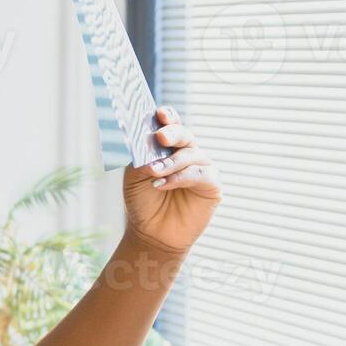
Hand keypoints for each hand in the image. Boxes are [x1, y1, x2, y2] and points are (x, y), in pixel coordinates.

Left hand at [122, 107, 221, 254]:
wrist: (151, 232)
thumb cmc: (143, 201)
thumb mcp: (134, 177)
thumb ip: (141, 159)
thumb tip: (150, 149)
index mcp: (168, 147)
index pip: (171, 126)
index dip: (168, 117)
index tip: (159, 114)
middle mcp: (187, 153)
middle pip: (185, 135)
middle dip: (173, 133)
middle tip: (160, 136)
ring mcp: (201, 168)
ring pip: (192, 155)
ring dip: (172, 162)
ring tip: (154, 172)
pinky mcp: (212, 186)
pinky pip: (200, 175)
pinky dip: (181, 177)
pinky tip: (163, 184)